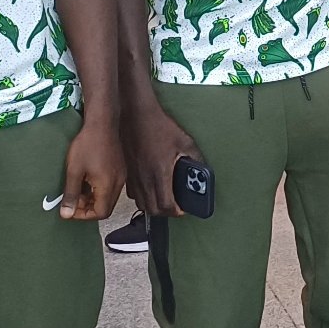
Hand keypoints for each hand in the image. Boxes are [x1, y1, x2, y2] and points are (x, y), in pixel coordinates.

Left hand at [60, 123, 125, 219]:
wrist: (102, 123)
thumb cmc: (87, 145)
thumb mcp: (74, 171)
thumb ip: (71, 194)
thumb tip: (66, 214)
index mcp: (108, 185)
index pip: (101, 213)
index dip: (84, 215)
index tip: (70, 209)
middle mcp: (118, 183)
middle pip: (106, 207)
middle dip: (88, 208)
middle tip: (72, 200)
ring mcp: (121, 176)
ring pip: (108, 197)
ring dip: (93, 199)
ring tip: (78, 190)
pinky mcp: (120, 169)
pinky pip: (111, 187)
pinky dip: (99, 190)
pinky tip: (87, 180)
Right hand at [124, 102, 200, 216]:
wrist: (136, 115)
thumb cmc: (159, 126)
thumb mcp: (185, 141)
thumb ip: (195, 159)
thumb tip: (201, 171)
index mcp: (160, 173)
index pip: (167, 205)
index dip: (177, 211)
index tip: (183, 209)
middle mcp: (144, 178)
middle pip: (153, 210)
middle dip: (166, 212)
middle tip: (175, 206)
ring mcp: (133, 176)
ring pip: (141, 204)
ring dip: (153, 206)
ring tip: (163, 199)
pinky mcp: (127, 172)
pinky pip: (132, 193)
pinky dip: (142, 197)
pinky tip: (150, 188)